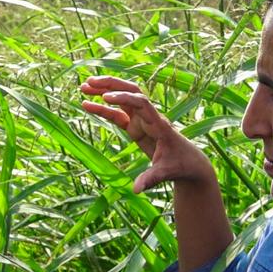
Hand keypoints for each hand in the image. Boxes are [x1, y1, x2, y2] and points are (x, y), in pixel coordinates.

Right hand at [80, 76, 214, 192]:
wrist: (188, 162)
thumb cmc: (180, 165)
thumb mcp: (166, 172)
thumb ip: (151, 178)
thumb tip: (136, 190)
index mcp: (158, 124)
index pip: (142, 104)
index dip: (124, 99)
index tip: (106, 98)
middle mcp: (149, 117)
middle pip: (131, 92)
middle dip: (112, 85)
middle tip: (90, 82)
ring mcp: (142, 120)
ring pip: (122, 99)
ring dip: (104, 91)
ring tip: (84, 87)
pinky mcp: (135, 126)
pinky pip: (117, 114)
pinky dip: (103, 109)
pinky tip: (86, 105)